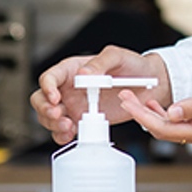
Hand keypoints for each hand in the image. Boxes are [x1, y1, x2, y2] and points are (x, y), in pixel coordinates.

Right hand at [29, 47, 171, 145]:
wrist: (151, 84)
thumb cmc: (133, 66)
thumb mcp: (117, 56)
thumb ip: (100, 62)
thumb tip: (83, 75)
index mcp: (72, 70)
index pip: (49, 77)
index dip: (47, 87)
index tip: (55, 97)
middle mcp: (69, 89)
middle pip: (41, 100)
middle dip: (44, 109)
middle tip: (58, 114)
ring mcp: (74, 106)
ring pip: (49, 118)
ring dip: (53, 124)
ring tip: (69, 126)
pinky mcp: (83, 120)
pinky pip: (64, 131)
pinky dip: (62, 135)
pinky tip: (71, 134)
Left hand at [117, 65, 191, 148]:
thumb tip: (171, 113)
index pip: (164, 129)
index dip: (142, 116)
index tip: (128, 102)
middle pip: (162, 129)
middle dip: (140, 114)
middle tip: (124, 96)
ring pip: (168, 125)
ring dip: (149, 113)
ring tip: (133, 98)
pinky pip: (177, 121)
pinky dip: (163, 112)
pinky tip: (156, 103)